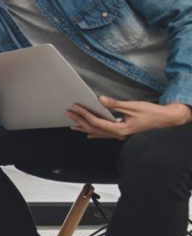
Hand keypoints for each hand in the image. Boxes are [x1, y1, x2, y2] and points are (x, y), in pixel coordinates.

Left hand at [66, 96, 191, 138]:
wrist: (166, 120)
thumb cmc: (152, 113)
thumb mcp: (132, 106)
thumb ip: (115, 104)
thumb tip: (100, 99)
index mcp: (120, 129)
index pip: (96, 122)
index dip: (84, 114)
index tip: (75, 107)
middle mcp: (118, 135)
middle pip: (94, 128)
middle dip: (80, 120)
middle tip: (68, 113)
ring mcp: (120, 135)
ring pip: (98, 132)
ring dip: (84, 127)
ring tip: (72, 124)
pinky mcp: (123, 133)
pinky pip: (105, 134)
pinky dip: (95, 132)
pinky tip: (88, 134)